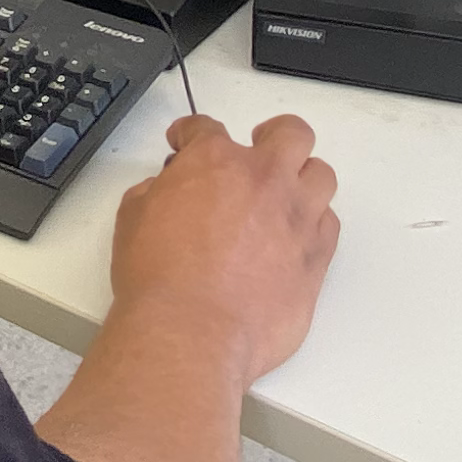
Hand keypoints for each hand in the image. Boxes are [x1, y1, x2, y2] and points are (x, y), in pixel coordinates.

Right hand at [105, 113, 340, 388]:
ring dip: (301, 179)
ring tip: (284, 197)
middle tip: (258, 148)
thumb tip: (166, 191)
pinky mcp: (316, 258)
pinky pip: (329, 225)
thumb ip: (155, 192)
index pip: (205, 128)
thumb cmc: (157, 279)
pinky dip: (312, 225)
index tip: (184, 142)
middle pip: (291, 133)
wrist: (190, 333)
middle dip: (273, 134)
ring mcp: (297, 217)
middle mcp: (265, 179)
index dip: (190, 132)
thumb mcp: (132, 220)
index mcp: (214, 161)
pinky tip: (293, 237)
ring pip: (321, 175)